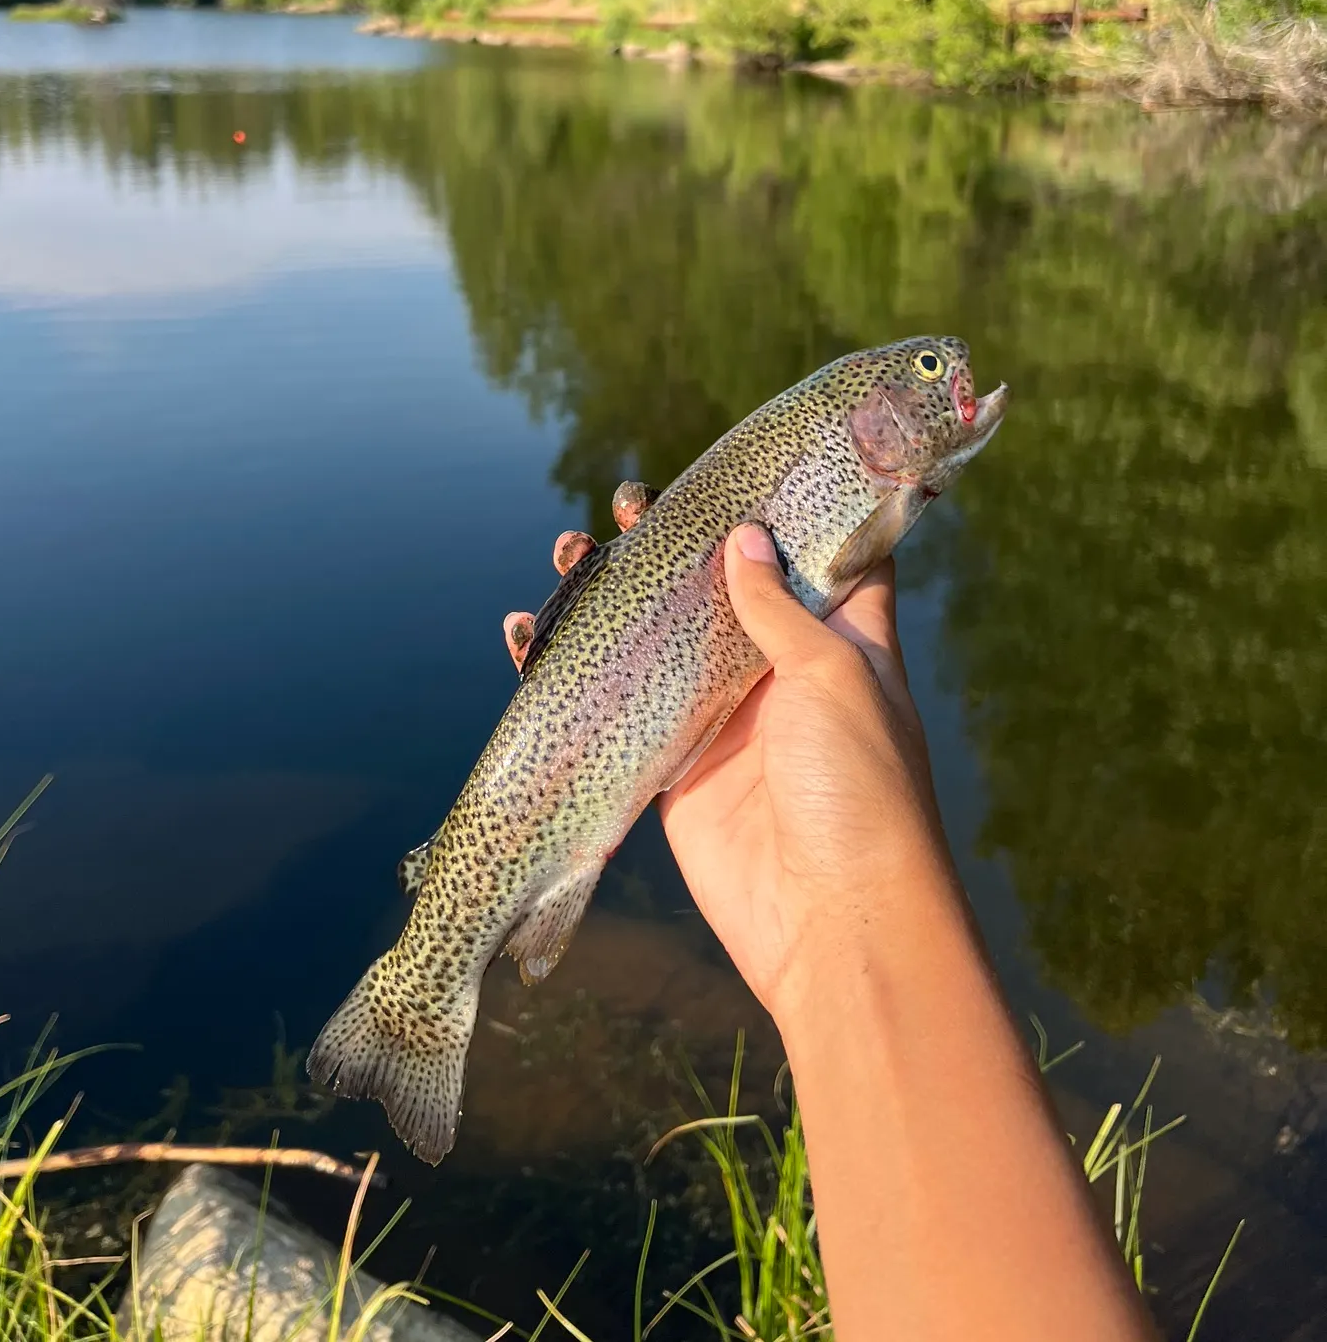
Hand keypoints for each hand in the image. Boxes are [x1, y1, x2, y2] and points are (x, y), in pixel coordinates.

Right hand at [503, 516, 946, 1018]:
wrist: (831, 921)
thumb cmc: (858, 789)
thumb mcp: (834, 678)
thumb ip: (778, 609)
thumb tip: (741, 537)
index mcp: (840, 640)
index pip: (818, 556)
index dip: (781, 509)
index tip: (734, 466)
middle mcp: (778, 671)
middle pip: (717, 587)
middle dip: (671, 542)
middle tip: (625, 505)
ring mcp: (719, 717)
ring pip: (657, 637)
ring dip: (609, 594)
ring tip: (568, 550)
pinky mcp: (671, 766)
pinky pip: (616, 705)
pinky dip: (570, 669)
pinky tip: (527, 634)